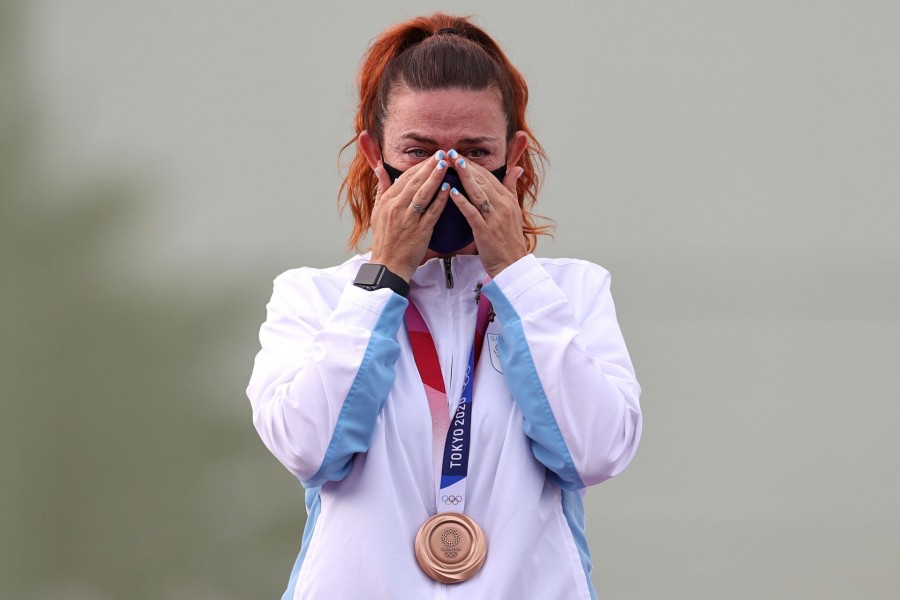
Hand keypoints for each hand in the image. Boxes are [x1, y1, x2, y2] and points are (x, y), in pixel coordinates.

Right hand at [369, 151, 451, 280]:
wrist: (388, 264)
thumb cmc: (385, 239)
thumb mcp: (377, 212)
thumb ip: (381, 189)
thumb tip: (379, 169)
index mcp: (388, 201)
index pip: (405, 177)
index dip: (420, 165)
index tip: (432, 156)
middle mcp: (397, 208)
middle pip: (415, 182)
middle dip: (429, 166)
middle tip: (443, 154)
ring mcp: (408, 219)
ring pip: (423, 194)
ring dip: (435, 178)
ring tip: (446, 165)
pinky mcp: (420, 231)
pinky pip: (432, 212)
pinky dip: (440, 199)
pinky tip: (448, 188)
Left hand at [449, 154, 526, 277]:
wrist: (513, 264)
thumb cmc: (509, 239)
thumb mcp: (514, 210)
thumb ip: (512, 188)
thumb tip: (517, 169)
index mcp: (508, 200)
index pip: (489, 176)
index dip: (473, 164)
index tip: (459, 154)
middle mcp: (502, 206)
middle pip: (482, 181)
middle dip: (466, 165)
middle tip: (450, 152)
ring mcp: (494, 218)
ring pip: (478, 193)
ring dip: (464, 177)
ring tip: (450, 164)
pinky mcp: (485, 231)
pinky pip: (472, 213)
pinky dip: (462, 201)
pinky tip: (451, 192)